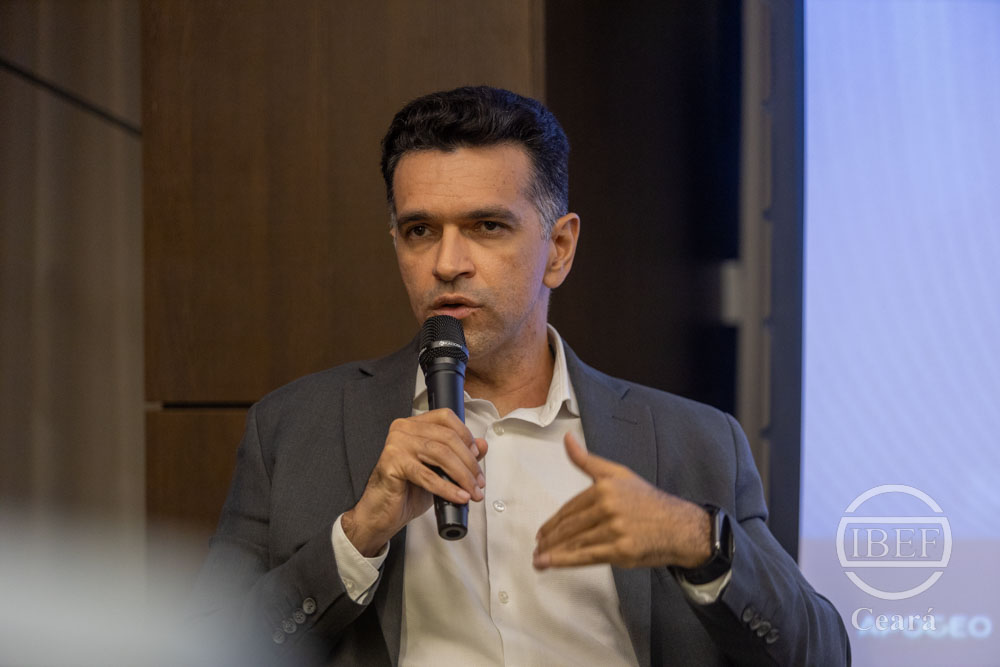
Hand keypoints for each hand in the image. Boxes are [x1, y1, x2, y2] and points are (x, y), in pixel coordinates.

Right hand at [342, 409, 487, 555]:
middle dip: (469, 462)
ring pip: (441, 454)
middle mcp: (403, 429)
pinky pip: (427, 475)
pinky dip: (447, 487)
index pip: (446, 418)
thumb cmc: (407, 490)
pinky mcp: (392, 463)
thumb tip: (482, 445)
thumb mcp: (439, 471)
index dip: (466, 436)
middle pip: (447, 438)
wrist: (382, 512)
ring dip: (462, 475)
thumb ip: (459, 455)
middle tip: (479, 482)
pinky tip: (459, 497)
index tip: (477, 456)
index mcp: (414, 425)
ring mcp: (396, 445)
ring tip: (473, 492)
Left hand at [533, 433, 710, 569]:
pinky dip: (565, 561)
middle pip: (570, 526)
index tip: (542, 532)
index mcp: (604, 487)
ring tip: (539, 559)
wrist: (680, 526)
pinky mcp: (621, 550)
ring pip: (575, 542)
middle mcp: (608, 507)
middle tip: (538, 547)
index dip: (553, 522)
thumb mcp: (618, 474)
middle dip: (550, 538)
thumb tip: (567, 439)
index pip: (570, 508)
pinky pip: (586, 557)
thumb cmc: (649, 501)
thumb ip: (588, 461)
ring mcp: (614, 530)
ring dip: (553, 552)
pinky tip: (550, 564)